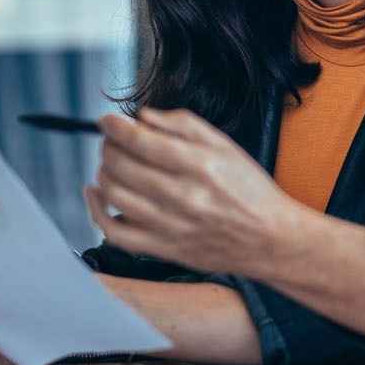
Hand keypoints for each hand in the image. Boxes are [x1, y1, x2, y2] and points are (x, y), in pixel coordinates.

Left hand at [89, 108, 299, 275]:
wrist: (269, 239)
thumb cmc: (250, 191)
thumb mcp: (226, 147)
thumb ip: (184, 125)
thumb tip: (143, 116)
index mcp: (198, 165)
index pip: (140, 141)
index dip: (114, 127)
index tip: (106, 120)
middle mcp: (181, 196)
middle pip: (121, 165)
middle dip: (109, 146)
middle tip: (112, 141)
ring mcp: (168, 225)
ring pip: (114, 193)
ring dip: (103, 171)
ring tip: (111, 163)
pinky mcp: (162, 248)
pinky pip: (114, 232)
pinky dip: (96, 211)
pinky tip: (96, 194)